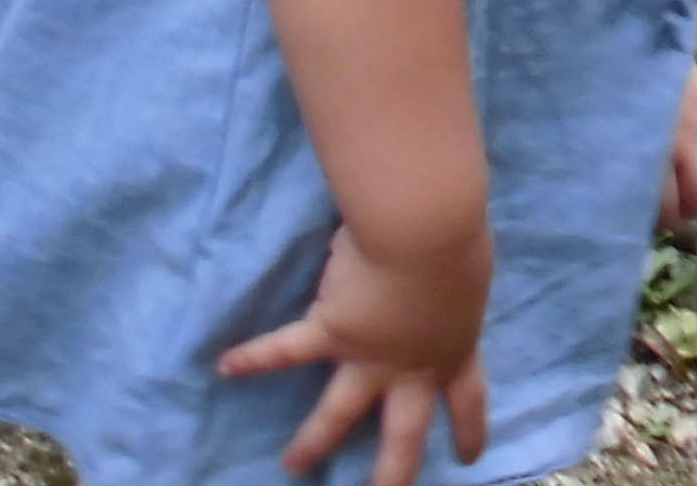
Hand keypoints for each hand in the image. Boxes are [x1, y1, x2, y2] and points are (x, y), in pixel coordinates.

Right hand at [218, 226, 493, 485]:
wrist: (423, 235)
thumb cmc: (456, 242)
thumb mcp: (465, 274)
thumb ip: (448, 289)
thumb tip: (432, 275)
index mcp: (454, 350)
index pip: (469, 400)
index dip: (470, 430)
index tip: (468, 458)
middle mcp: (410, 367)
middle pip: (403, 434)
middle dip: (392, 473)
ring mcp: (367, 357)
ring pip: (337, 412)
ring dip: (313, 441)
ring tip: (292, 465)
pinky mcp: (330, 332)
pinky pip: (286, 350)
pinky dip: (254, 357)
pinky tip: (226, 366)